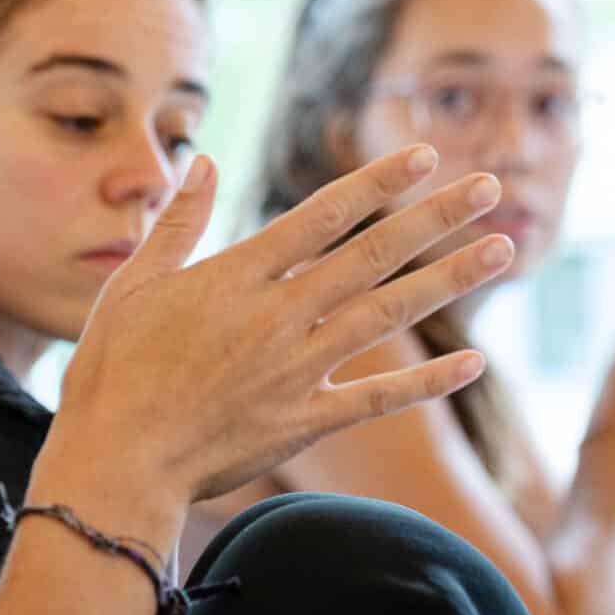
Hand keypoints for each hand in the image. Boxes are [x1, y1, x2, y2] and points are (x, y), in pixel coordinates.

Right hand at [49, 147, 513, 505]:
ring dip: (450, 280)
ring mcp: (297, 369)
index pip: (325, 214)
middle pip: (373, 254)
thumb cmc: (111, 369)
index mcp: (238, 275)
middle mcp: (279, 315)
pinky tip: (475, 361)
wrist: (117, 459)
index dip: (380, 181)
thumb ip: (178, 221)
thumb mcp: (134, 283)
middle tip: (490, 186)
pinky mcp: (305, 422)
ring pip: (389, 314)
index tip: (425, 155)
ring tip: (503, 248)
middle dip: (436, 217)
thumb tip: (202, 159)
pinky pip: (379, 398)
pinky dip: (429, 382)